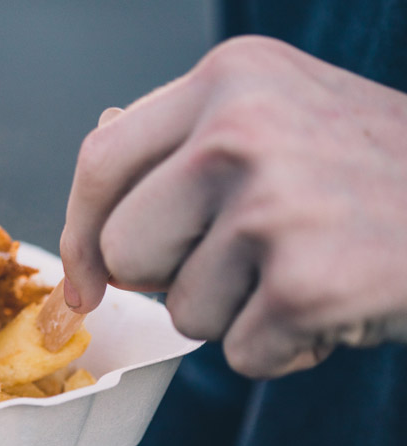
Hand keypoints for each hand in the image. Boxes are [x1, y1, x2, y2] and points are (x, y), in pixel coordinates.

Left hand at [60, 36, 406, 377]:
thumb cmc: (379, 171)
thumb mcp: (283, 110)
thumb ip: (188, 131)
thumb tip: (101, 136)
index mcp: (228, 80)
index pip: (100, 161)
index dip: (80, 232)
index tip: (86, 283)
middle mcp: (241, 130)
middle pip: (123, 249)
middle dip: (168, 280)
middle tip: (239, 266)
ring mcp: (274, 205)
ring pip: (181, 311)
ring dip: (236, 315)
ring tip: (303, 273)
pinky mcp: (309, 283)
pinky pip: (240, 353)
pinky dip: (283, 349)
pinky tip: (334, 308)